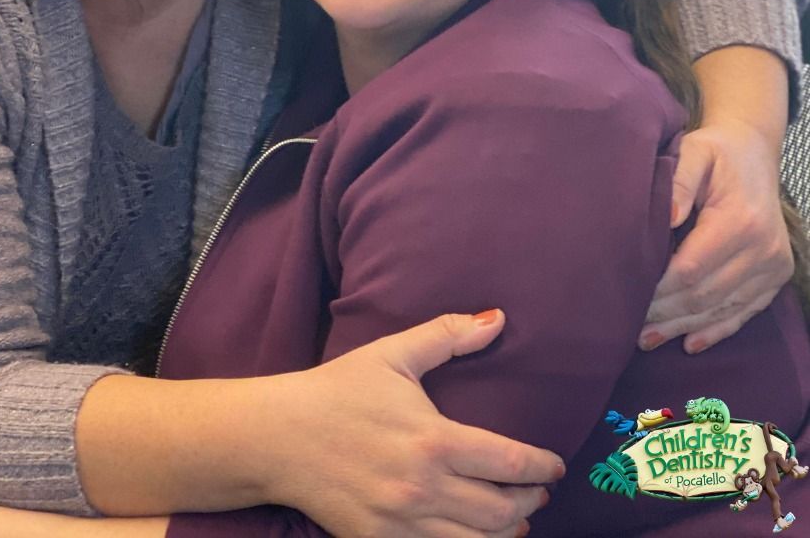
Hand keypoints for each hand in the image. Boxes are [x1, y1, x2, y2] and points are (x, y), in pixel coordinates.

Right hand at [265, 311, 561, 537]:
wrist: (279, 436)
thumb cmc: (337, 390)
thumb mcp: (391, 353)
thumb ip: (447, 334)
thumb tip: (497, 318)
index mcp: (434, 439)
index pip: (511, 463)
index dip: (543, 467)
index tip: (555, 465)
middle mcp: (425, 487)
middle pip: (504, 511)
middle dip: (531, 501)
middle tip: (538, 489)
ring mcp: (403, 523)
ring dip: (508, 532)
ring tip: (515, 517)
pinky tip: (474, 537)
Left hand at [642, 118, 792, 353]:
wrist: (755, 153)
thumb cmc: (716, 153)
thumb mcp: (694, 151)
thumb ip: (679, 179)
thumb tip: (666, 214)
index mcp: (739, 221)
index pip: (691, 269)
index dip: (659, 290)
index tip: (628, 300)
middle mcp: (762, 249)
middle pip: (705, 295)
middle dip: (665, 315)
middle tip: (631, 330)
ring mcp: (773, 265)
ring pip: (723, 308)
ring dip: (685, 327)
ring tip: (649, 341)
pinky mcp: (776, 274)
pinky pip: (746, 311)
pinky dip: (718, 329)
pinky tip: (691, 343)